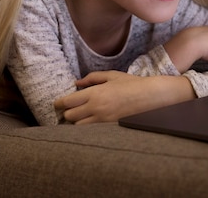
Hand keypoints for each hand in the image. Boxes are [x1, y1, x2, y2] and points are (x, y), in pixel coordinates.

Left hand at [54, 71, 194, 124]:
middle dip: (67, 112)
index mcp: (95, 93)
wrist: (150, 97)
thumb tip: (77, 82)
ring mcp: (103, 119)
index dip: (59, 103)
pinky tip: (89, 121)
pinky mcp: (109, 127)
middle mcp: (96, 107)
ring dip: (76, 121)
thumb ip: (92, 78)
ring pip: (78, 126)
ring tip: (79, 115)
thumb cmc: (131, 84)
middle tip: (69, 108)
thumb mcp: (111, 76)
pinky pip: (90, 130)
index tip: (57, 103)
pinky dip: (86, 127)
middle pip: (70, 116)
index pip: (68, 102)